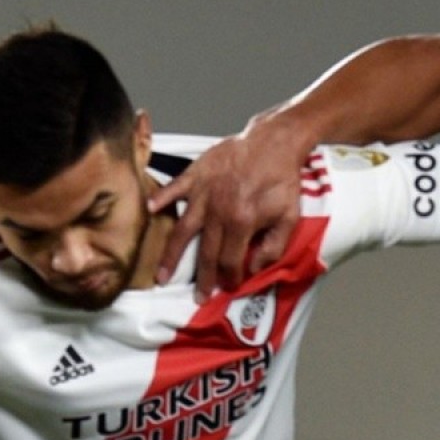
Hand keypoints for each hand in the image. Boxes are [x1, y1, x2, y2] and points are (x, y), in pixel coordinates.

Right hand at [148, 118, 306, 299]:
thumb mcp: (290, 216)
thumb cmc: (282, 179)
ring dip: (171, 255)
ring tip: (161, 275)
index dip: (230, 278)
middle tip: (198, 297)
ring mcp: (204, 192)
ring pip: (183, 230)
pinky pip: (175, 188)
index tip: (229, 287)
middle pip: (206, 252)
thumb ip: (274, 246)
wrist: (274, 142)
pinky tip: (150, 210)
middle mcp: (219, 211)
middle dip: (203, 278)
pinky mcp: (196, 174)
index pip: (231, 260)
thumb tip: (256, 268)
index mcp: (242, 222)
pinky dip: (161, 198)